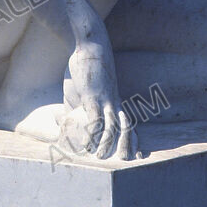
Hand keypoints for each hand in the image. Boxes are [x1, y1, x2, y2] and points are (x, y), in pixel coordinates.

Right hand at [64, 41, 138, 160]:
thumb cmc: (87, 67)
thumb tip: (65, 119)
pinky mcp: (93, 96)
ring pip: (112, 127)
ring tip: (99, 156)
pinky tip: (86, 145)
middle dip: (128, 144)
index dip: (134, 138)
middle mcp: (114, 102)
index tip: (140, 153)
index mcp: (114, 101)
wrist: (91, 45)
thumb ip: (77, 106)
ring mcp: (105, 100)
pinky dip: (92, 134)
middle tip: (126, 160)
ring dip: (107, 144)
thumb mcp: (83, 90)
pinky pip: (95, 119)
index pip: (129, 122)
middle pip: (127, 127)